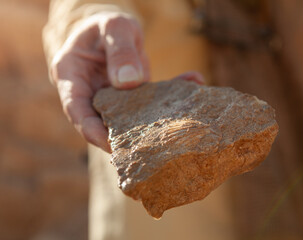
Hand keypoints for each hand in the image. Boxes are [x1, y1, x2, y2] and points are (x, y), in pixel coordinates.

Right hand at [51, 12, 204, 152]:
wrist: (113, 29)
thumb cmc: (106, 25)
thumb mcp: (113, 27)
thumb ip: (120, 51)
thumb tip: (130, 81)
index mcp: (71, 77)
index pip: (77, 110)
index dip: (91, 131)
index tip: (111, 145)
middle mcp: (89, 93)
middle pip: (101, 123)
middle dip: (122, 138)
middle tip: (147, 148)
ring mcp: (111, 99)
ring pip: (127, 119)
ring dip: (151, 122)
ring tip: (177, 124)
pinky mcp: (130, 99)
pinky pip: (148, 103)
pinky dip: (169, 96)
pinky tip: (193, 83)